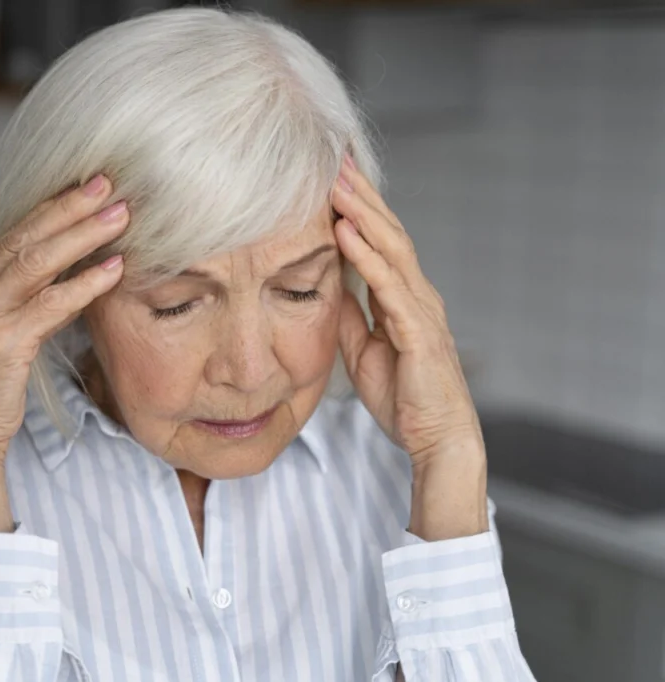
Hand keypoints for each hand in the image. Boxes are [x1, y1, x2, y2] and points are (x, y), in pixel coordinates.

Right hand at [0, 175, 127, 529]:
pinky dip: (84, 285)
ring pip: (36, 262)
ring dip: (83, 236)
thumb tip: (60, 269)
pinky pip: (48, 305)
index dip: (50, 209)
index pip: (8, 236)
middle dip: (70, 208)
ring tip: (121, 216)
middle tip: (109, 184)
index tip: (85, 187)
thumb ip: (13, 300)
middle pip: (23, 239)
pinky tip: (113, 270)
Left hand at [331, 154, 486, 539]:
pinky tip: (344, 232)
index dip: (358, 207)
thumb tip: (327, 285)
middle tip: (334, 157)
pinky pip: (389, 286)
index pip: (379, 241)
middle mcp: (416, 294)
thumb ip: (350, 315)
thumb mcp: (363, 350)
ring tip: (335, 181)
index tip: (332, 176)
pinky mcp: (419, 331)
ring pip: (391, 248)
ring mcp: (421, 309)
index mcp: (403, 298)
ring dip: (361, 211)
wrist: (437, 439)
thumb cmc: (405, 398)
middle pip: (387, 231)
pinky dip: (365, 255)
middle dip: (360, 194)